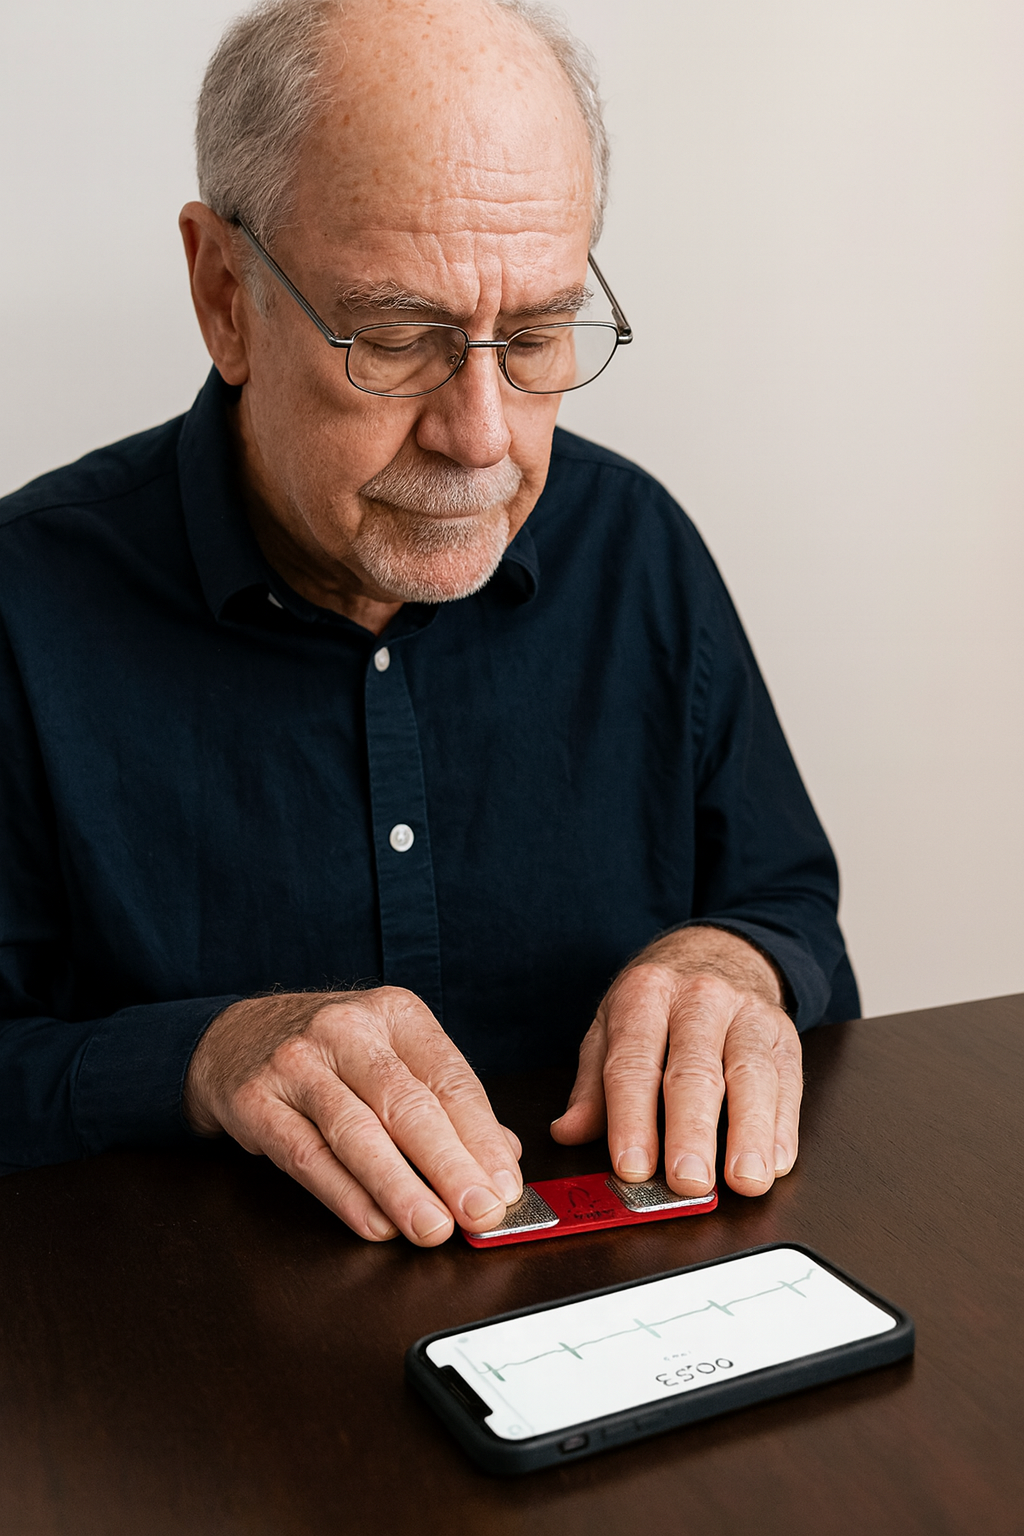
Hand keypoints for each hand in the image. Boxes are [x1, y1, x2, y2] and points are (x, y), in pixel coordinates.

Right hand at [183, 987, 522, 1244]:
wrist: (234, 1037)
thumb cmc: (332, 1054)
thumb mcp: (393, 1055)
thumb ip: (447, 1102)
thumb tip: (505, 1157)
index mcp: (395, 1013)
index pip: (450, 1078)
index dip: (483, 1137)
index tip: (507, 1187)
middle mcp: (347, 1029)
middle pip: (407, 1103)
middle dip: (450, 1165)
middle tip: (481, 1212)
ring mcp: (296, 1062)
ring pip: (357, 1132)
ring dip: (400, 1188)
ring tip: (433, 1229)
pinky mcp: (255, 1100)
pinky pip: (306, 1155)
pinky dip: (345, 1195)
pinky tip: (376, 1224)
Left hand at [551, 928, 801, 1196]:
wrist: (720, 953)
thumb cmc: (658, 1003)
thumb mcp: (612, 1026)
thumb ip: (593, 1085)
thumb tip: (568, 1132)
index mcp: (646, 995)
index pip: (635, 1062)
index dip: (632, 1118)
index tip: (632, 1167)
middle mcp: (700, 999)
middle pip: (695, 1070)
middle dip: (691, 1130)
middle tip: (688, 1181)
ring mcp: (748, 1015)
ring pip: (751, 1075)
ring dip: (750, 1132)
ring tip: (744, 1180)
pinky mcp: (785, 1036)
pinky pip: (788, 1081)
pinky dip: (784, 1126)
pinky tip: (777, 1161)